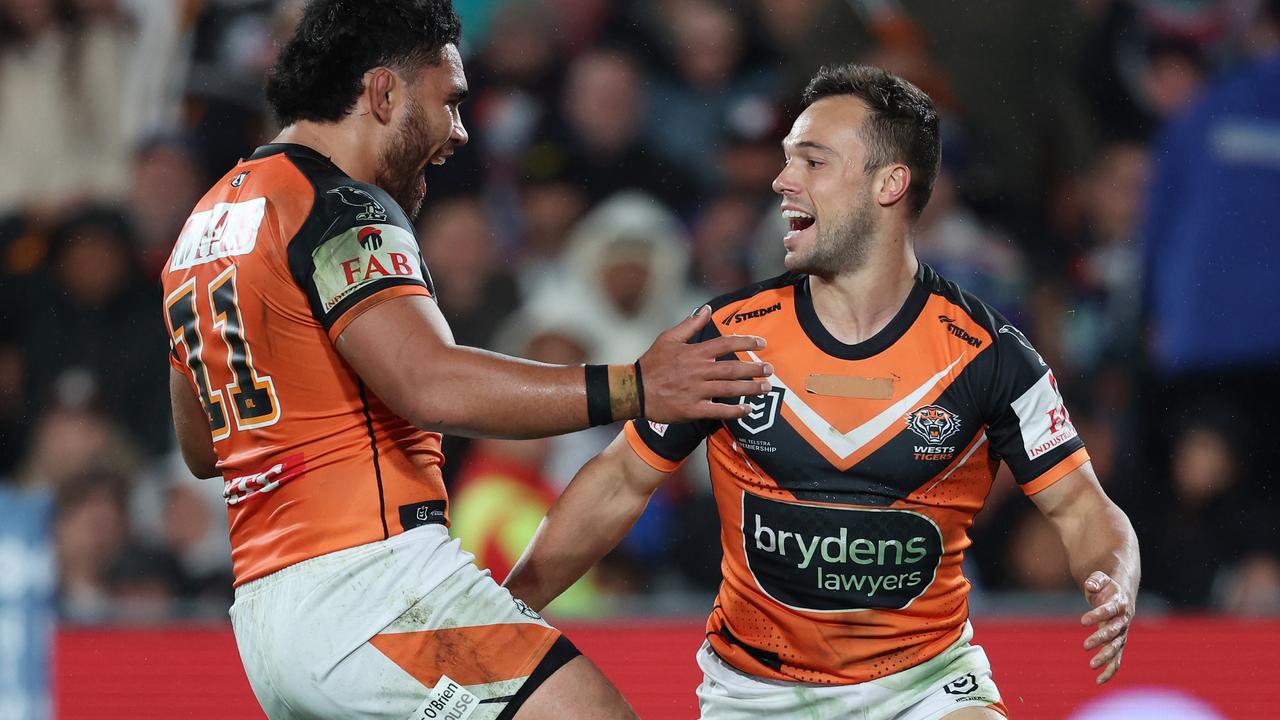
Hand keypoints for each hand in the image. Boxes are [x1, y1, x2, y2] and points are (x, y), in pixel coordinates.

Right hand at [638, 306, 771, 422]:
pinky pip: (718, 410)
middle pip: (733, 367)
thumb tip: (706, 308)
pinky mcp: (693, 409)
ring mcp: (697, 391)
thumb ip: (690, 324)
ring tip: (766, 388)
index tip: (761, 344)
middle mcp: (699, 371)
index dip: (746, 342)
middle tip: (770, 369)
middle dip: (754, 368)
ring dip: (751, 388)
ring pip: (730, 388)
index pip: (726, 343)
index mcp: (694, 352)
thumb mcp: (668, 338)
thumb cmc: (651, 363)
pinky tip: (748, 410)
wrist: (634, 390)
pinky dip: (735, 411)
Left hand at [1080, 570, 1133, 684]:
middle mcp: (1123, 620)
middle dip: (1100, 638)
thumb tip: (1089, 585)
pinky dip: (1110, 670)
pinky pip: (1117, 659)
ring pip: (1116, 647)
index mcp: (1119, 603)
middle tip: (1085, 645)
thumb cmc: (1107, 586)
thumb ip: (1096, 580)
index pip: (1109, 610)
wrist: (1121, 594)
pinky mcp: (1118, 643)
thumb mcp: (1101, 578)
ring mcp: (1122, 633)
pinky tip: (1099, 681)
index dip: (1096, 615)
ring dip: (1105, 657)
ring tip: (1091, 665)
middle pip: (1114, 632)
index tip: (1082, 621)